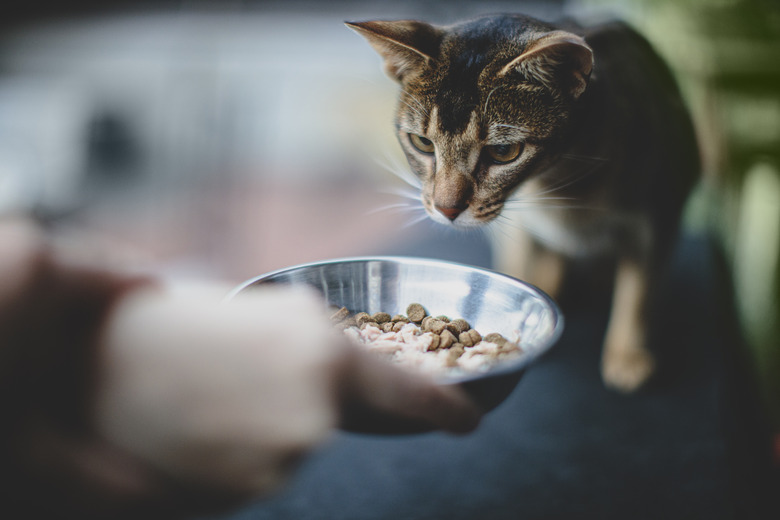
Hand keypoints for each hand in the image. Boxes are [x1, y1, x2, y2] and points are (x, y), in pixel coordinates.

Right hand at [95, 283, 480, 496]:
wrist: (88, 361)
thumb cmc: (176, 321)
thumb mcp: (269, 311)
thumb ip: (323, 342)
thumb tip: (354, 369)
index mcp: (322, 352)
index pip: (407, 394)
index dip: (444, 408)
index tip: (467, 419)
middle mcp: (314, 412)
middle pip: (352, 420)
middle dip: (328, 401)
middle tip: (269, 377)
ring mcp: (280, 460)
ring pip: (304, 446)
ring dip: (278, 425)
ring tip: (223, 394)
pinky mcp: (246, 493)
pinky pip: (267, 470)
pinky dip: (249, 450)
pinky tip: (210, 422)